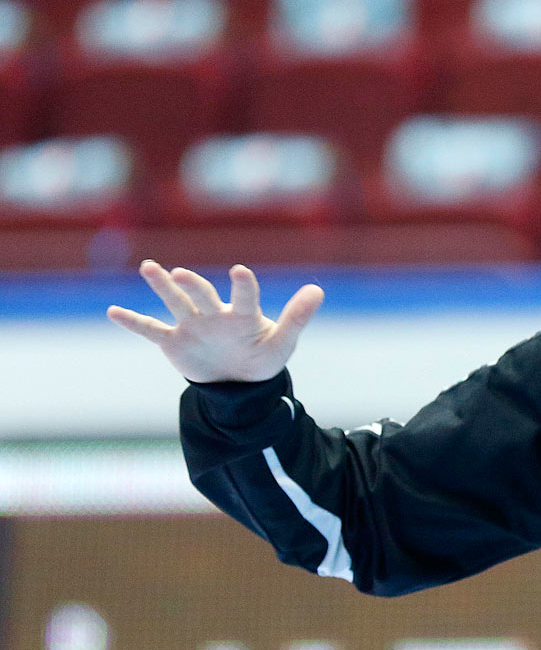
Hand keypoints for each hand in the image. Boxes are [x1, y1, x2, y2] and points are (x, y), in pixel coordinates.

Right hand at [106, 261, 324, 383]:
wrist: (239, 382)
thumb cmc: (263, 357)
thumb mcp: (283, 342)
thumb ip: (297, 317)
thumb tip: (318, 290)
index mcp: (243, 315)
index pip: (244, 296)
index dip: (243, 286)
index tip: (239, 273)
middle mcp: (215, 314)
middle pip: (202, 295)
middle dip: (192, 285)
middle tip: (181, 274)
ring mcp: (193, 325)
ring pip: (175, 302)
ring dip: (162, 287)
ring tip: (149, 267)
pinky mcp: (175, 341)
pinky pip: (151, 330)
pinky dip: (133, 322)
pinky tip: (113, 311)